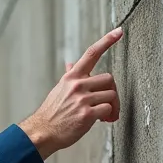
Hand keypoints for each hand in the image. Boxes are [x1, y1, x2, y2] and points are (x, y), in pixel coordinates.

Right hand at [18, 27, 122, 158]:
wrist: (43, 131)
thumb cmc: (53, 111)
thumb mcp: (59, 88)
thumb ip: (70, 76)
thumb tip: (71, 63)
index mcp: (72, 76)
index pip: (91, 53)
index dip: (107, 41)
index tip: (119, 31)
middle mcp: (77, 85)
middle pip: (109, 79)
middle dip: (111, 92)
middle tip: (108, 103)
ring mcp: (82, 99)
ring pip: (111, 95)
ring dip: (112, 106)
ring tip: (105, 115)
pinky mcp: (87, 114)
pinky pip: (108, 109)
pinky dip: (109, 116)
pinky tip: (102, 120)